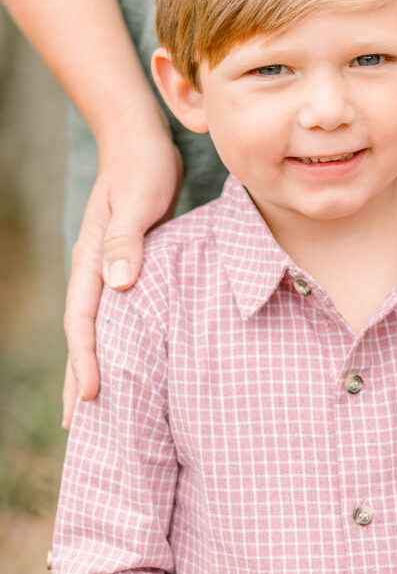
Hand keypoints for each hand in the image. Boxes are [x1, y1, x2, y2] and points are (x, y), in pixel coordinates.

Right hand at [62, 123, 182, 426]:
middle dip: (77, 379)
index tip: (89, 398)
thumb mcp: (139, 199)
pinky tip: (126, 360)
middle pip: (81, 334)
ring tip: (89, 410)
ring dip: (90, 366)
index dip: (86, 360)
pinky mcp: (124, 265)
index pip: (85, 320)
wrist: (139, 141)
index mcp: (93, 259)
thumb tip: (118, 284)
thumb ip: (127, 239)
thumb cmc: (143, 168)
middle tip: (77, 431)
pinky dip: (114, 341)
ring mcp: (105, 269)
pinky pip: (115, 313)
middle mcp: (93, 269)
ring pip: (95, 328)